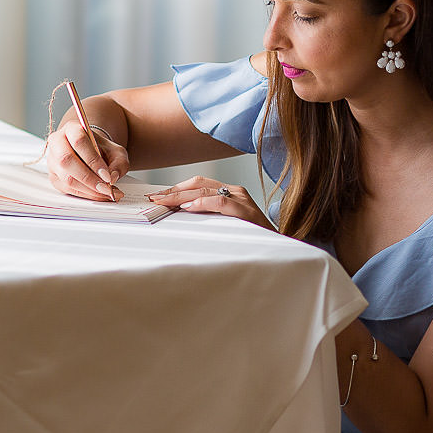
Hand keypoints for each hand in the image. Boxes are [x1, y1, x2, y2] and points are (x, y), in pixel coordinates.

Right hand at [46, 119, 129, 201]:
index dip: (93, 160)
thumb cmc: (102, 150)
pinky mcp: (54, 176)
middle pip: (66, 160)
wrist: (91, 152)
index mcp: (71, 129)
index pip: (79, 141)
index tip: (107, 175)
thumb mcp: (117, 152)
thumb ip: (119, 163)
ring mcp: (52, 161)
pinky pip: (67, 189)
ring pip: (66, 178)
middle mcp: (57, 143)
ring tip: (106, 192)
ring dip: (88, 189)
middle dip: (89, 178)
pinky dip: (85, 194)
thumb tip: (111, 178)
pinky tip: (99, 194)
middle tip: (106, 187)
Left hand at [147, 176, 274, 229]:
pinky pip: (221, 202)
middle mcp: (236, 191)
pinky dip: (203, 204)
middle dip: (174, 191)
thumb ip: (208, 217)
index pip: (198, 183)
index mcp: (230, 192)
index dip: (176, 189)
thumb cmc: (250, 239)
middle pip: (198, 184)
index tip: (158, 197)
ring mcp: (242, 199)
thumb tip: (180, 216)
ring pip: (206, 190)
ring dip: (182, 196)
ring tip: (165, 203)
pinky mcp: (246, 211)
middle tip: (155, 199)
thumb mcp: (225, 224)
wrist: (278, 249)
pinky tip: (189, 208)